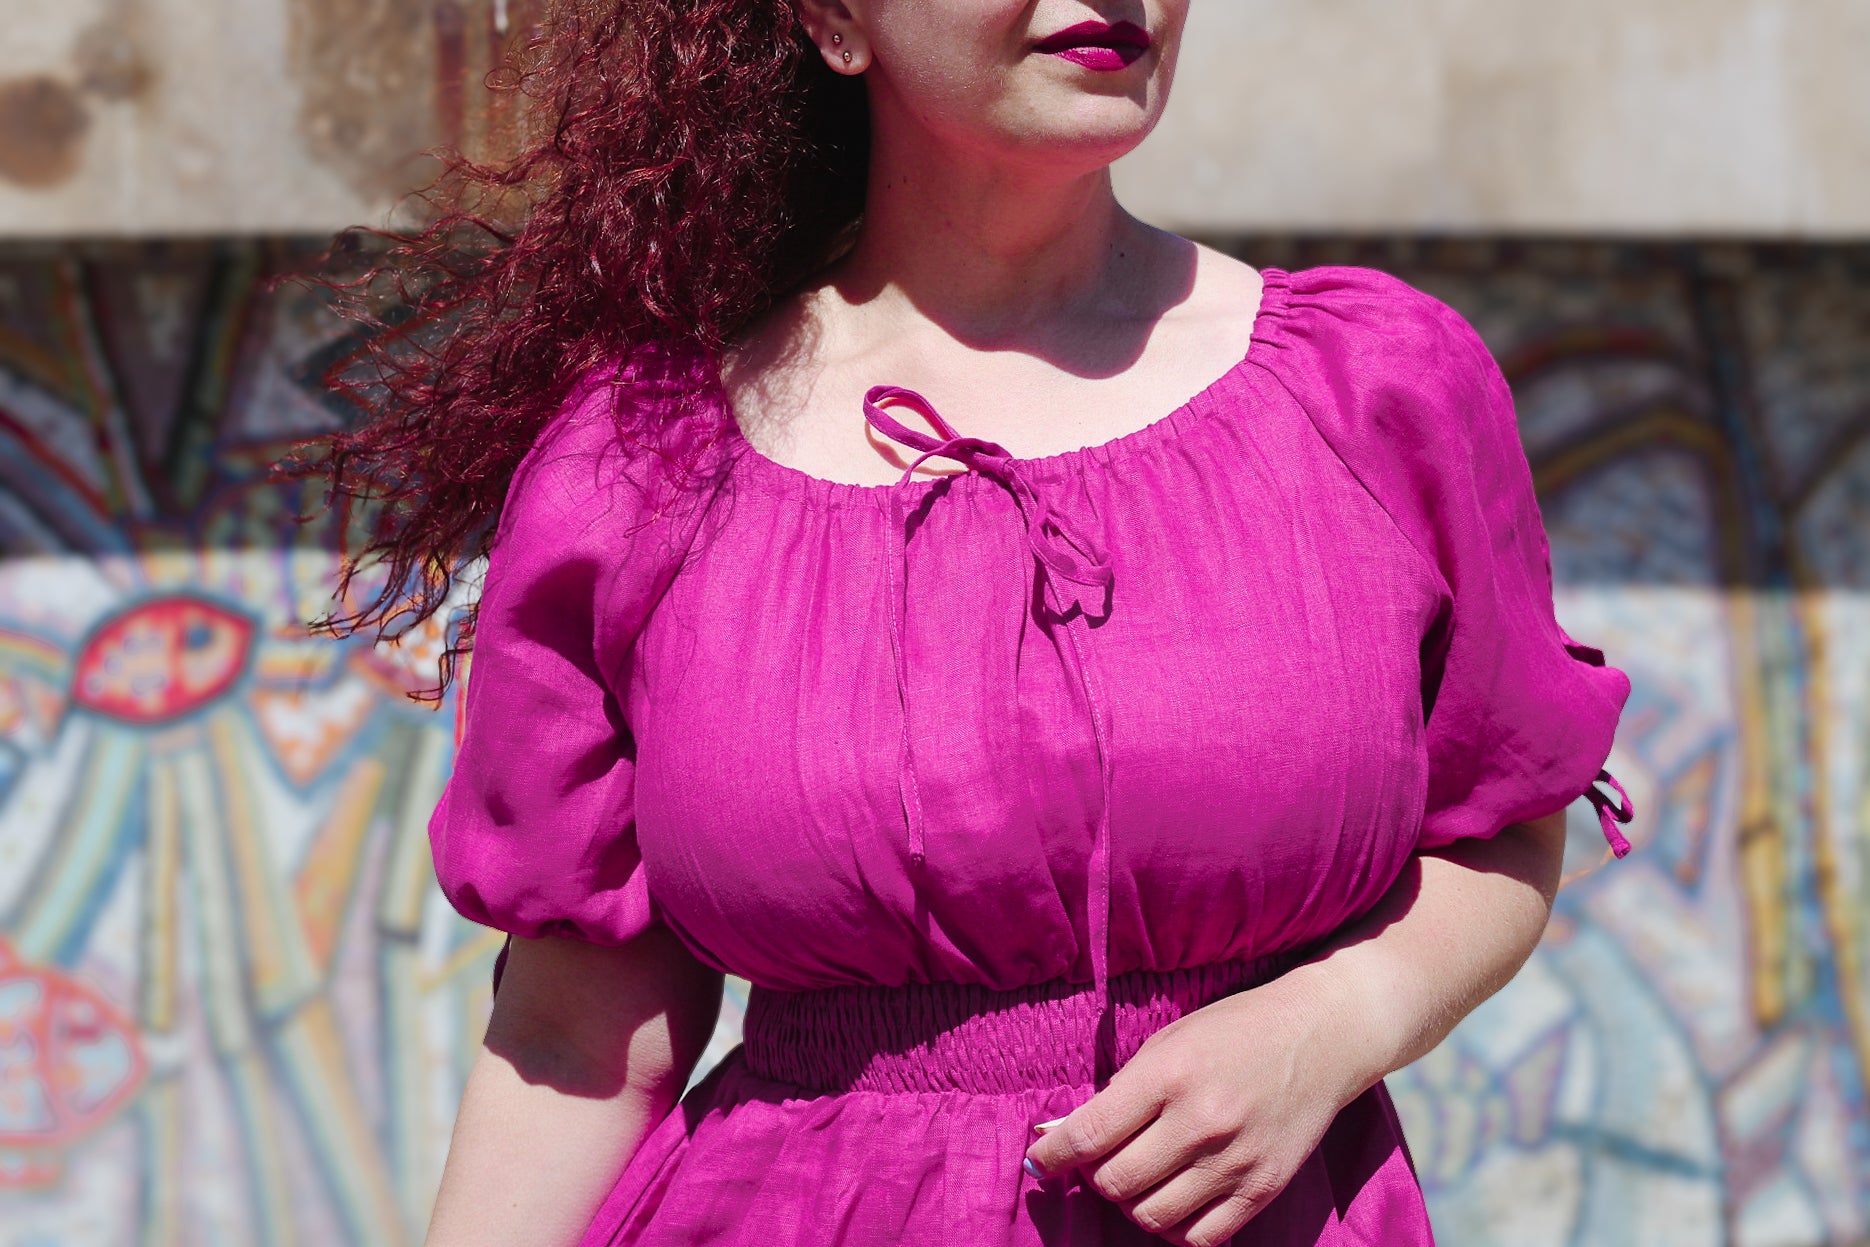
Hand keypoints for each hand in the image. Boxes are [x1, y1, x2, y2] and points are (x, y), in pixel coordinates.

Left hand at [1022, 971, 1370, 1246]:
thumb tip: (1057, 1135)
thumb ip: (1116, 1093)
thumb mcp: (1167, 1042)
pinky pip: (1200, 1238)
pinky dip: (1175, 1227)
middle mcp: (1201, 1122)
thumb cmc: (1233, 1030)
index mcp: (1168, 1075)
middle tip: (1101, 1158)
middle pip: (1115, 1183)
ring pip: (1151, 1216)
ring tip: (1139, 1175)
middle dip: (1094, 1176)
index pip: (1090, 1135)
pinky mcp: (1264, 1188)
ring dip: (1132, 1202)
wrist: (1319, 1035)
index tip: (1038, 1161)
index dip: (1052, 1156)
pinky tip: (1174, 1198)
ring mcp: (1235, 1161)